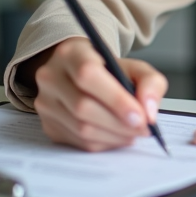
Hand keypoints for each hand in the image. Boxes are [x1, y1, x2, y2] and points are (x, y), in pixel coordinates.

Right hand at [26, 37, 168, 151]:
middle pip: (83, 106)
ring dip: (113, 136)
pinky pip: (78, 142)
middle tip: (143, 129)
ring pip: (80, 128)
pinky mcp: (47, 125)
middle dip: (119, 123)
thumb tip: (149, 111)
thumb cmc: (108, 71)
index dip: (115, 99)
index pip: (88, 75)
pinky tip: (117, 136)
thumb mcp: (134, 67)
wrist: (81, 75)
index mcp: (70, 53)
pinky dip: (103, 143)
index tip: (140, 116)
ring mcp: (45, 103)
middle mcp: (50, 77)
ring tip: (133, 133)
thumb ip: (150, 83)